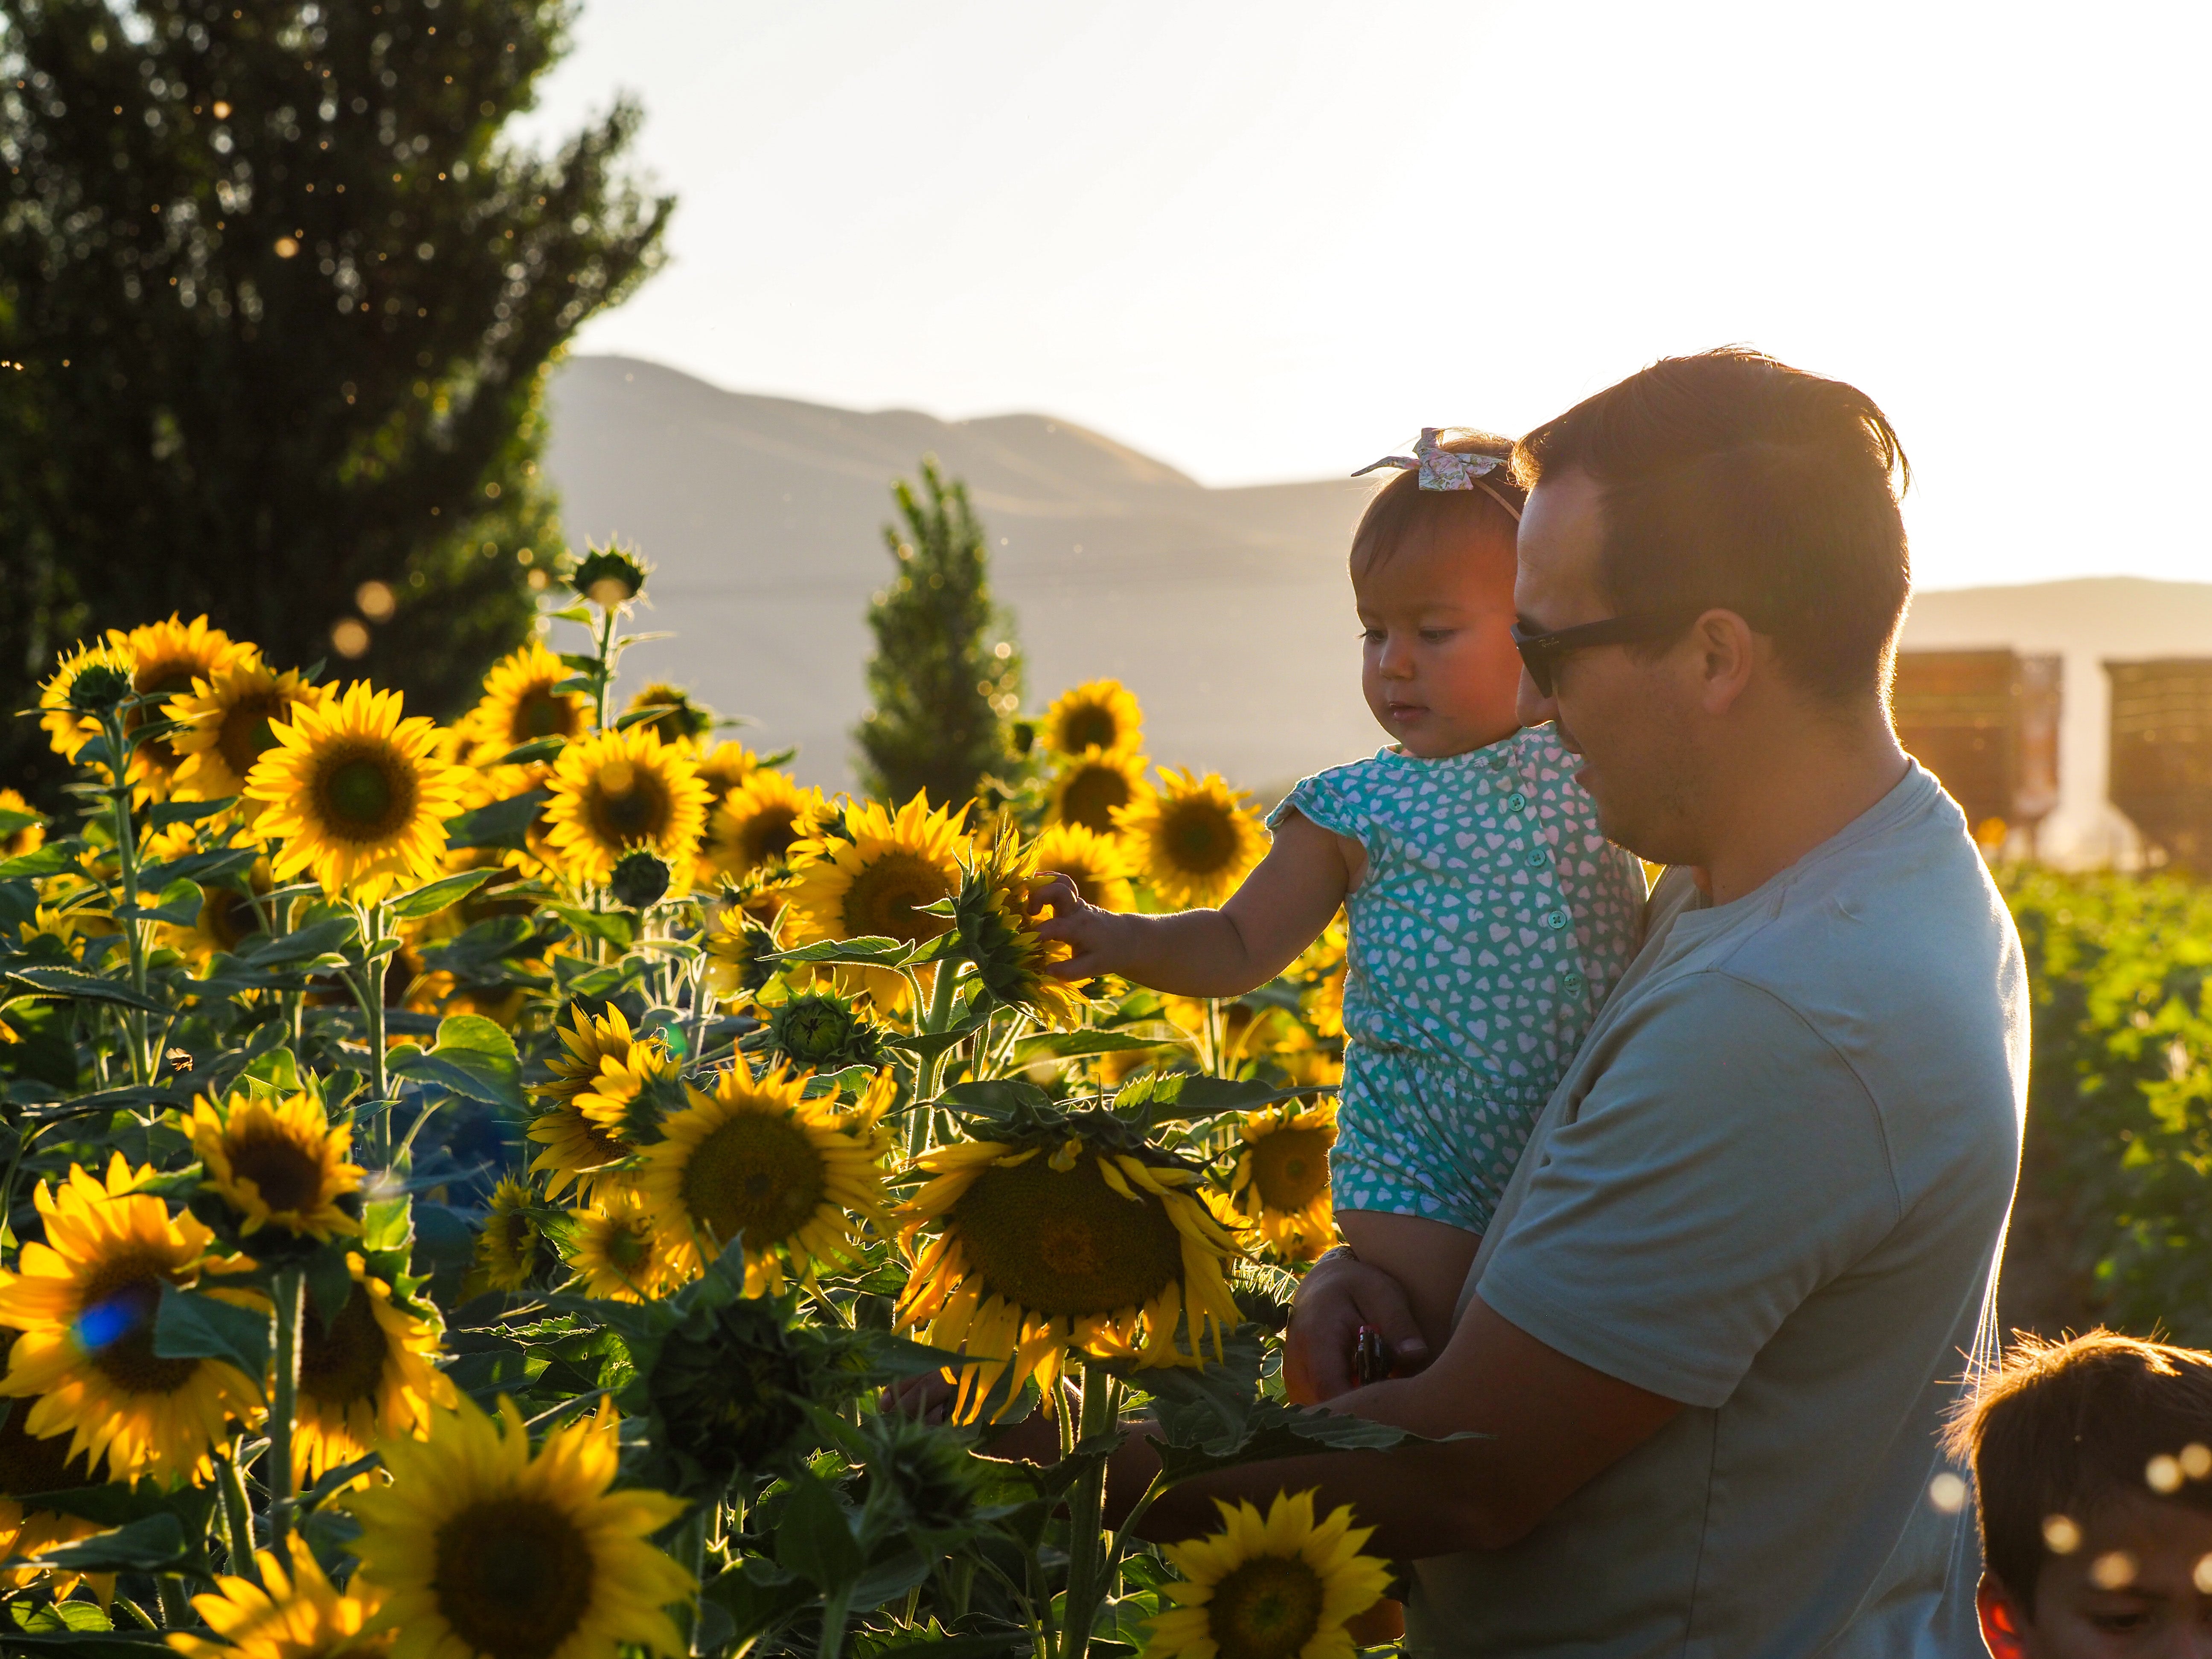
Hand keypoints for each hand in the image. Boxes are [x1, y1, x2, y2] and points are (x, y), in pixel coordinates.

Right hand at [1027, 872, 1130, 980]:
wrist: (1126, 938)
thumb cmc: (1109, 953)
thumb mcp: (1093, 967)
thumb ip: (1070, 971)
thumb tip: (1047, 971)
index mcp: (1080, 928)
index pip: (1057, 926)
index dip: (1040, 932)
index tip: (1028, 941)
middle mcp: (1078, 911)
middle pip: (1060, 891)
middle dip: (1040, 896)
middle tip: (1030, 912)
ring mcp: (1076, 903)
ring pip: (1062, 882)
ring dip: (1044, 882)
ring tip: (1027, 889)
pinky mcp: (1073, 900)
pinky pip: (1062, 883)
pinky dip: (1048, 879)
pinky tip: (1035, 881)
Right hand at [1283, 1248, 1430, 1402]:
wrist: (1324, 1286)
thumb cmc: (1357, 1288)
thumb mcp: (1382, 1295)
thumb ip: (1398, 1324)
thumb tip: (1417, 1355)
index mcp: (1314, 1338)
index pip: (1331, 1391)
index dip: (1363, 1408)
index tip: (1397, 1411)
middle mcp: (1296, 1366)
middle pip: (1330, 1412)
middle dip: (1366, 1415)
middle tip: (1400, 1406)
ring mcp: (1294, 1382)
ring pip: (1327, 1418)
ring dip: (1357, 1413)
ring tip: (1385, 1396)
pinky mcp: (1299, 1391)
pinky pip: (1323, 1414)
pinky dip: (1347, 1410)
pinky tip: (1368, 1395)